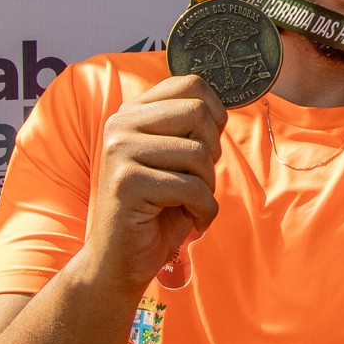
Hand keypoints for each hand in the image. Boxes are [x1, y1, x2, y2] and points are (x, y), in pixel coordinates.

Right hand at [87, 74, 224, 289]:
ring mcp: (119, 151)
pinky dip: (204, 210)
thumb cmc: (157, 210)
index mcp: (132, 112)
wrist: (119, 260)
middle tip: (198, 180)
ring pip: (197, 153)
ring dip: (207, 186)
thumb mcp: (175, 160)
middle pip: (198, 112)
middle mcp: (120, 124)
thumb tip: (223, 104)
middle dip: (212, 152)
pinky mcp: (126, 183)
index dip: (215, 115)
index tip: (206, 148)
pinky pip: (191, 188)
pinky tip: (192, 221)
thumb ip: (191, 128)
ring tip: (190, 203)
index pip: (191, 84)